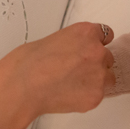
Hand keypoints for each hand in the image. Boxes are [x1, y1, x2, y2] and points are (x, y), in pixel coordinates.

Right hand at [0, 22, 115, 128]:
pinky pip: (98, 95)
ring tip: (71, 84)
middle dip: (94, 63)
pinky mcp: (96, 96)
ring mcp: (99, 75)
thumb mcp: (54, 39)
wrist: (22, 86)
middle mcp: (97, 51)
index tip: (88, 51)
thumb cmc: (28, 61)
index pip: (106, 34)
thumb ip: (74, 44)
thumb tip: (78, 54)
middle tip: (73, 71)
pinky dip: (86, 95)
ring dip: (95, 80)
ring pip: (107, 77)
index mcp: (86, 32)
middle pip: (107, 57)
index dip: (96, 44)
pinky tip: (68, 94)